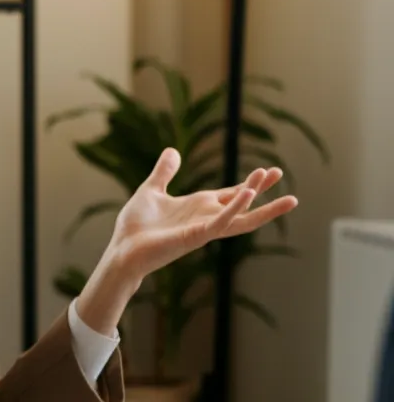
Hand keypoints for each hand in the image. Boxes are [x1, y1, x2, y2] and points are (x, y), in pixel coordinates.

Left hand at [110, 148, 297, 280]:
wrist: (122, 250)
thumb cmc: (135, 226)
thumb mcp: (151, 190)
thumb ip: (164, 172)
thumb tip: (173, 151)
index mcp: (198, 207)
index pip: (231, 194)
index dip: (250, 184)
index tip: (270, 171)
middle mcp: (205, 217)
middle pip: (241, 203)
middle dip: (260, 189)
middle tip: (280, 172)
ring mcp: (202, 228)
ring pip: (239, 216)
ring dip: (258, 201)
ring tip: (277, 184)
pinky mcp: (195, 237)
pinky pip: (221, 223)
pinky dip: (235, 209)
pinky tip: (247, 194)